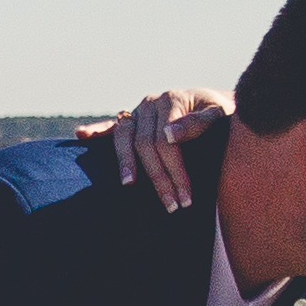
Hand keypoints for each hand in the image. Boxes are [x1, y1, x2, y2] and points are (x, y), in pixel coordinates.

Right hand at [102, 88, 235, 204]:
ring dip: (125, 163)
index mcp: (172, 100)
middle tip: (172, 206)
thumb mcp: (220, 115)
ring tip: (129, 185)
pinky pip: (113, 126)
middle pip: (145, 144)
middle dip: (158, 178)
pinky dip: (97, 129)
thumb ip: (199, 122)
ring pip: (124, 138)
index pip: (166, 141)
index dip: (175, 171)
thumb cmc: (223, 114)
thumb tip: (170, 135)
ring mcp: (139, 110)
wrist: (220, 105)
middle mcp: (151, 103)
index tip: (185, 198)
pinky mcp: (133, 119)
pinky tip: (82, 135)